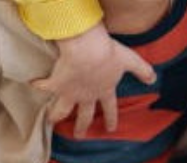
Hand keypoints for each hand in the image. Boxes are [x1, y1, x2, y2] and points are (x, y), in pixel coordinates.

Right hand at [32, 22, 154, 137]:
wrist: (87, 50)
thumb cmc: (110, 53)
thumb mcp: (131, 60)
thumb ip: (143, 70)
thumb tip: (154, 79)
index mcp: (105, 90)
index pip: (110, 108)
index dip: (111, 119)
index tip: (111, 129)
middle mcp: (87, 95)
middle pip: (84, 115)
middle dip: (82, 126)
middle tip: (79, 136)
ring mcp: (70, 92)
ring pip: (61, 109)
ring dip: (56, 115)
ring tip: (51, 120)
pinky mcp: (55, 84)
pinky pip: (44, 85)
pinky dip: (38, 85)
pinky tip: (32, 84)